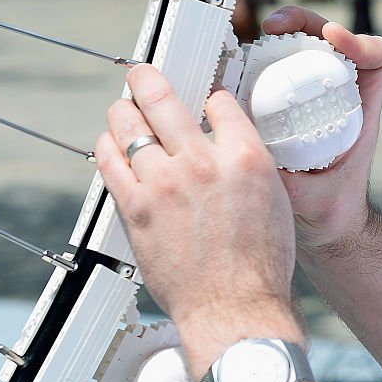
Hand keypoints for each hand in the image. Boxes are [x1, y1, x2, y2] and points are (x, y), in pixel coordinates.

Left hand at [95, 65, 300, 370]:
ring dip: (123, 110)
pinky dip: (107, 146)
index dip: (209, 97)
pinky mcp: (137, 208)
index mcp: (246, 156)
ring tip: (122, 108)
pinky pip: (110, 161)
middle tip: (141, 73)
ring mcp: (166, 183)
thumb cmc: (261, 264)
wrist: (236, 309)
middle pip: (163, 98)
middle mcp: (204, 162)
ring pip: (129, 124)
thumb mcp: (274, 199)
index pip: (219, 101)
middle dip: (147, 78)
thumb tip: (228, 147)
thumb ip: (247, 164)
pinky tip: (110, 143)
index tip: (202, 100)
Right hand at [262, 7, 381, 250]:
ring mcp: (312, 94)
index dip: (361, 42)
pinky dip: (259, 57)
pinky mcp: (286, 99)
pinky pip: (276, 67)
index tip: (334, 39)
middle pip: (332, 41)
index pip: (377, 59)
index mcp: (360, 111)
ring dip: (283, 32)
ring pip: (304, 48)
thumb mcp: (315, 201)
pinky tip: (238, 62)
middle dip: (307, 22)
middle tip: (277, 26)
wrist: (322, 222)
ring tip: (260, 34)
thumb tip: (259, 163)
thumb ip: (293, 185)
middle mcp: (339, 95)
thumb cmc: (330, 208)